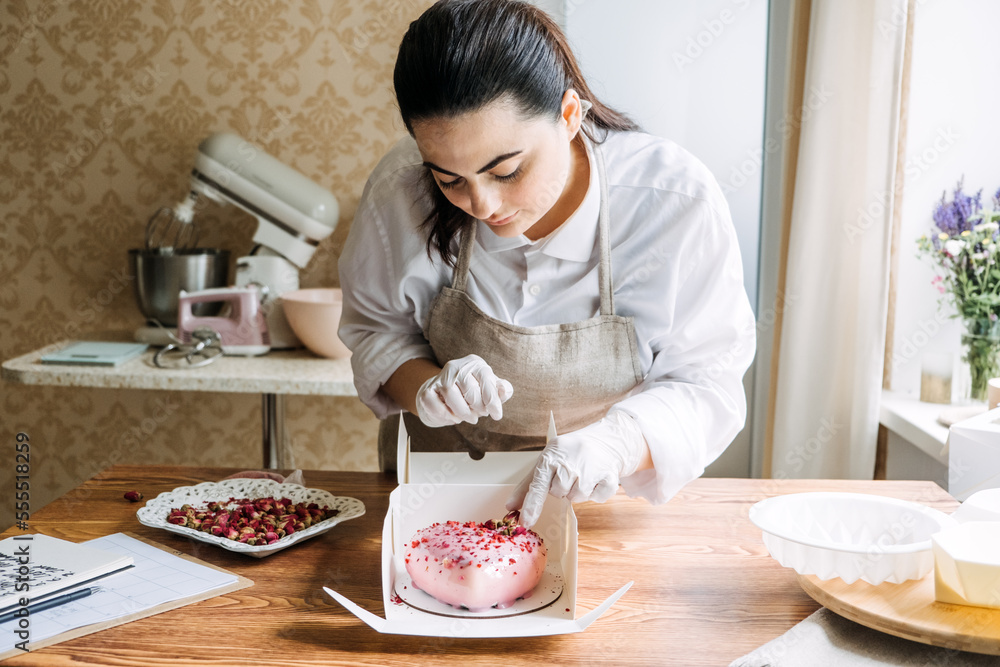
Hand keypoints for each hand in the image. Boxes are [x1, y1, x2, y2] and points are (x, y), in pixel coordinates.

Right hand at [415, 354, 513, 426]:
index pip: (486, 380)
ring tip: (470, 418)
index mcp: (474, 363)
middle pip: (470, 390)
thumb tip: (504, 391)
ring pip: (452, 396)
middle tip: (480, 414)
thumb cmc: (471, 392)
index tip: (496, 415)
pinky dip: (446, 416)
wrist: (444, 395)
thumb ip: (501, 390)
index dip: (493, 401)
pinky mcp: (427, 391)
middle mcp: (456, 366)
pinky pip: (436, 406)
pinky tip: (453, 417)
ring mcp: (440, 378)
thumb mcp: (489, 390)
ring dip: (463, 413)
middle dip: (478, 408)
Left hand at [506, 411, 646, 527]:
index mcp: (551, 456)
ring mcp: (590, 468)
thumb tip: (510, 506)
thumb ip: (528, 484)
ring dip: (578, 492)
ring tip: (582, 475)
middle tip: (568, 475)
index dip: (532, 505)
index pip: (538, 484)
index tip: (525, 522)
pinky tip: (596, 478)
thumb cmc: (570, 453)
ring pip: (577, 498)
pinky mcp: (609, 475)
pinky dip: (596, 493)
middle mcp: (570, 462)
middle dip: (562, 489)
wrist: (605, 440)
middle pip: (558, 493)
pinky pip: (597, 498)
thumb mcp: (547, 461)